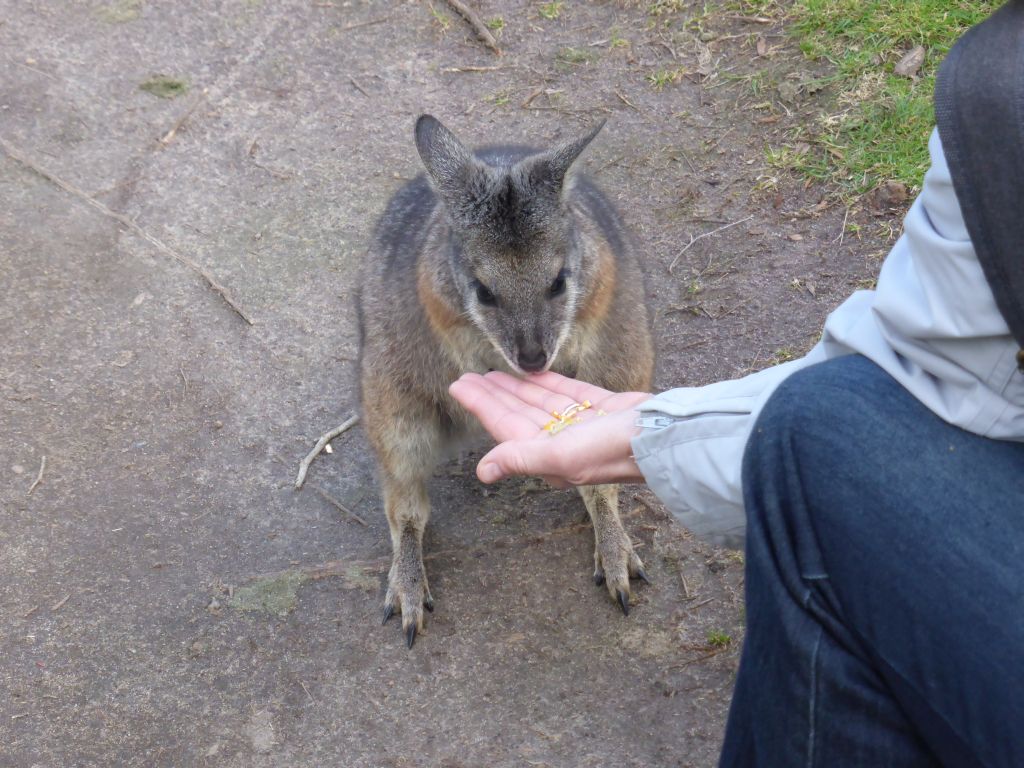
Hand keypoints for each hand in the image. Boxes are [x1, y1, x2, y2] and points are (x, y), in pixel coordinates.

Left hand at [448, 370, 650, 487]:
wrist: (664, 435)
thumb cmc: (614, 450)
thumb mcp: (562, 455)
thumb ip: (520, 458)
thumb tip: (482, 472)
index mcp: (548, 457)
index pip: (505, 427)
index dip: (481, 405)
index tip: (459, 385)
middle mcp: (561, 443)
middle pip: (517, 413)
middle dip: (492, 395)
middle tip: (467, 375)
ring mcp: (581, 425)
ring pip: (539, 401)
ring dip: (515, 387)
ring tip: (491, 370)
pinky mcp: (601, 409)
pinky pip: (566, 392)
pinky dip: (547, 382)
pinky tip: (532, 372)